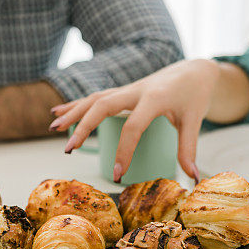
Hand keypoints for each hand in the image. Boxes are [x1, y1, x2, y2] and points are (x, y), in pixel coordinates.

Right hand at [48, 59, 221, 181]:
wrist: (195, 70)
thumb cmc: (195, 95)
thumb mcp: (195, 120)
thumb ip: (189, 149)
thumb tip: (193, 178)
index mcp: (155, 98)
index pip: (134, 126)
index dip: (124, 151)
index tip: (118, 175)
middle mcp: (136, 90)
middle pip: (103, 106)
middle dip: (83, 127)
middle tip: (69, 150)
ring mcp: (127, 89)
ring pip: (94, 98)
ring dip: (73, 112)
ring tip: (53, 129)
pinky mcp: (123, 91)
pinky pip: (95, 96)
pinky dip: (76, 104)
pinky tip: (57, 112)